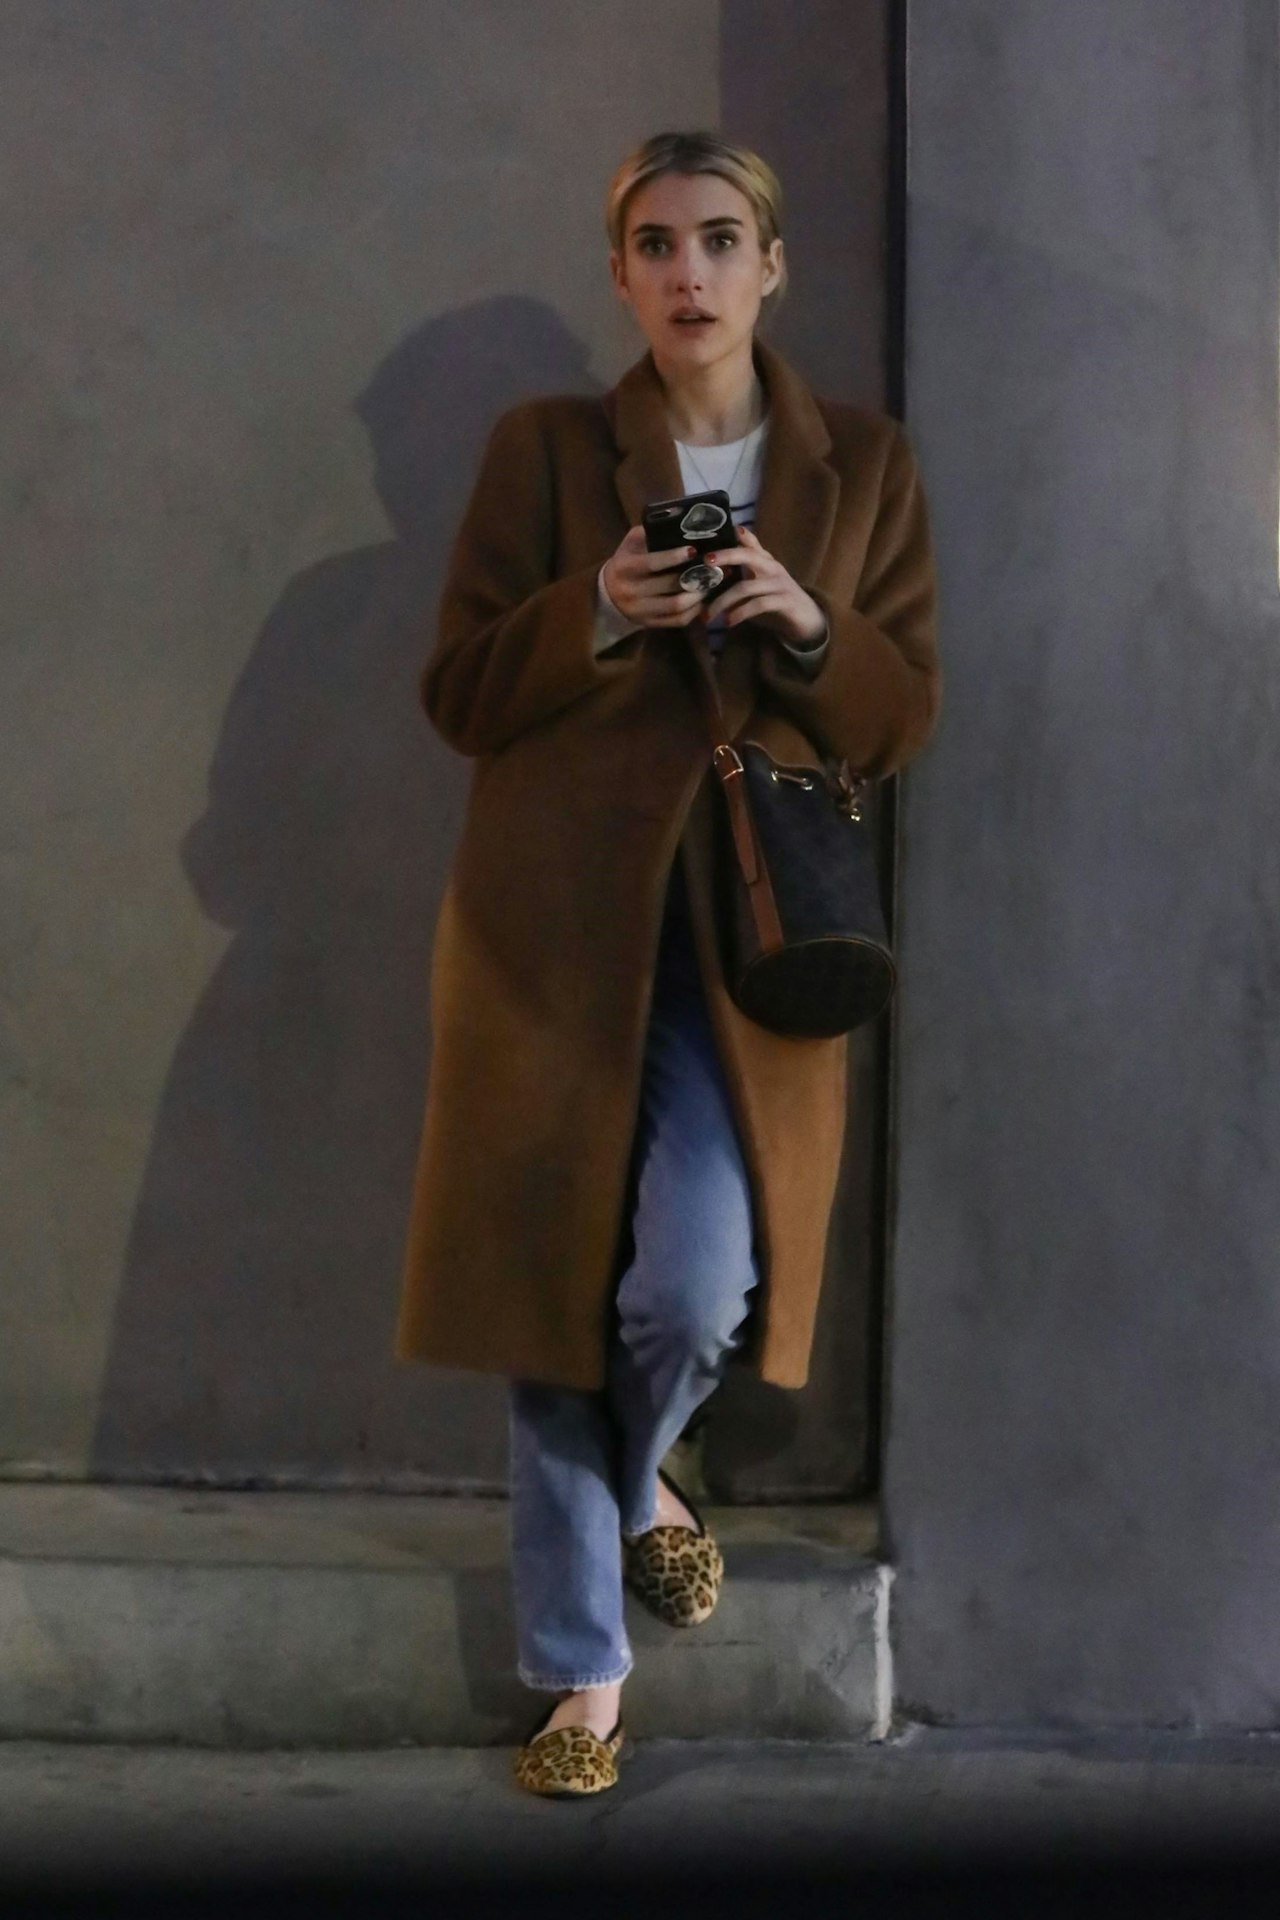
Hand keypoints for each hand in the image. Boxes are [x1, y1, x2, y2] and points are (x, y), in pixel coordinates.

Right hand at [601, 525, 708, 627]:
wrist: (608, 594)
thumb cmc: (626, 563)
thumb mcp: (630, 544)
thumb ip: (648, 534)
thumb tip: (678, 525)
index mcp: (625, 568)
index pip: (652, 563)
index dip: (674, 557)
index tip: (693, 550)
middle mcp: (631, 591)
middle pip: (669, 585)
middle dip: (694, 576)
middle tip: (712, 567)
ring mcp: (640, 611)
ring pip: (676, 606)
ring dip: (698, 595)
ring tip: (711, 583)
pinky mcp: (650, 624)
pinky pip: (677, 621)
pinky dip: (694, 611)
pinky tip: (702, 600)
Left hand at [700, 527, 826, 646]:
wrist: (807, 620)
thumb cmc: (776, 602)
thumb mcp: (756, 587)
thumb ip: (738, 579)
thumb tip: (708, 579)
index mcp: (765, 561)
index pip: (749, 544)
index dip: (734, 538)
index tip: (714, 535)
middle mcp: (773, 567)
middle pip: (748, 556)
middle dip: (726, 556)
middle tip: (705, 562)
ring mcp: (780, 584)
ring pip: (746, 587)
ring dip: (724, 601)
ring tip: (708, 615)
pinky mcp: (785, 601)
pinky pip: (758, 604)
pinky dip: (740, 613)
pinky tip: (729, 622)